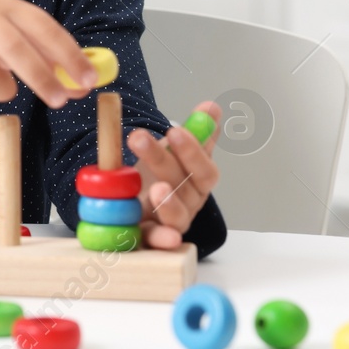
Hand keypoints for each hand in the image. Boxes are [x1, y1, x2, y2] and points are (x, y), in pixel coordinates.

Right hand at [0, 0, 99, 107]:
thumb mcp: (10, 27)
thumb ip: (45, 54)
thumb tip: (82, 85)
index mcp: (7, 7)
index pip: (44, 28)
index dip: (69, 54)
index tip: (88, 80)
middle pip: (16, 49)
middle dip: (42, 78)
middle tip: (60, 101)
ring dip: (2, 90)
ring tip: (2, 88)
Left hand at [130, 100, 221, 249]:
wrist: (137, 204)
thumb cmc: (160, 176)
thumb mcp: (173, 154)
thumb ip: (194, 135)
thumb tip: (211, 107)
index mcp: (197, 183)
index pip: (203, 169)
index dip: (193, 151)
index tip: (175, 130)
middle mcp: (188, 205)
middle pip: (182, 186)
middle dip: (162, 161)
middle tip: (139, 137)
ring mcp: (171, 224)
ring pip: (177, 217)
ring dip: (169, 204)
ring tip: (158, 188)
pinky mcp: (150, 238)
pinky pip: (157, 241)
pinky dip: (162, 240)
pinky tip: (164, 236)